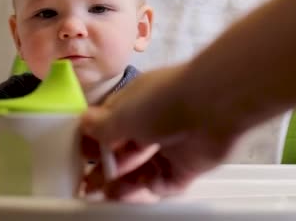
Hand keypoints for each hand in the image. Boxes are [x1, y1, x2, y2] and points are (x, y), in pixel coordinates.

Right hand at [80, 64, 239, 200]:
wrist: (214, 107)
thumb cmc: (166, 99)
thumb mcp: (123, 113)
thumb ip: (102, 126)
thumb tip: (85, 123)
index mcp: (135, 103)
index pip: (109, 124)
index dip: (95, 142)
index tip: (81, 157)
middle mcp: (153, 122)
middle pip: (125, 151)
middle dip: (107, 168)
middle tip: (89, 185)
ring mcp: (171, 144)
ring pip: (144, 169)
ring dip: (126, 183)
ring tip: (109, 195)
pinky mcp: (188, 163)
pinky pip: (166, 182)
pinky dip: (154, 187)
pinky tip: (144, 188)